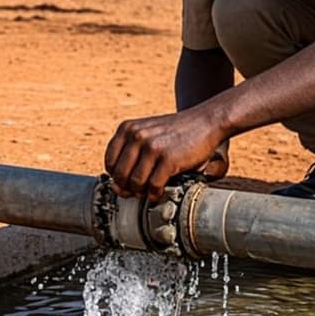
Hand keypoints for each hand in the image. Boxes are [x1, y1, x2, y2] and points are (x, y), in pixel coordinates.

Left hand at [104, 108, 226, 200]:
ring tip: (149, 192)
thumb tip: (116, 185)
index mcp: (127, 128)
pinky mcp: (169, 159)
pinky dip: (155, 194)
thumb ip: (130, 151)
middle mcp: (137, 135)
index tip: (126, 183)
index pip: (109, 161)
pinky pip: (154, 185)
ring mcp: (152, 147)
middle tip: (137, 192)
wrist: (206, 122)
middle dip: (127, 188)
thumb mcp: (147, 131)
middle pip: (120, 175)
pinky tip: (159, 192)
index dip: (116, 177)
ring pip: (135, 183)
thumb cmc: (176, 131)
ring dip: (141, 193)